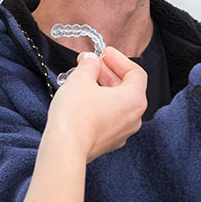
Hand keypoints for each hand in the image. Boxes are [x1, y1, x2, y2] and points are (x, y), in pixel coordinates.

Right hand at [45, 47, 147, 162]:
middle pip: (126, 87)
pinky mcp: (109, 141)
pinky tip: (82, 98)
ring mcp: (122, 132)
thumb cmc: (75, 116)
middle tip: (89, 63)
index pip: (135, 72)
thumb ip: (90, 65)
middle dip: (107, 72)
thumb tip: (92, 61)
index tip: (104, 53)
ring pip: (117, 103)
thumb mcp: (81, 78)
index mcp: (134, 100)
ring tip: (82, 79)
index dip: (119, 59)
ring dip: (102, 87)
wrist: (65, 149)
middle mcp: (134, 118)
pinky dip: (99, 104)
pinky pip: (109, 117)